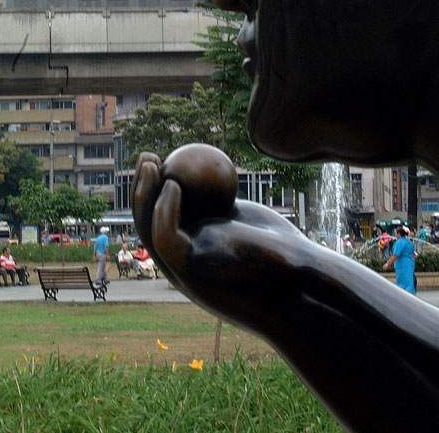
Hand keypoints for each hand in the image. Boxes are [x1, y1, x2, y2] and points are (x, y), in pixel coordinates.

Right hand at [133, 148, 329, 326]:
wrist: (297, 282)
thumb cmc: (281, 250)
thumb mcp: (245, 219)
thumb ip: (222, 205)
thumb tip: (209, 170)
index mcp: (190, 254)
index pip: (159, 219)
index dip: (152, 189)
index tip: (158, 158)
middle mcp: (180, 266)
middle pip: (147, 223)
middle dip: (140, 188)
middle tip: (148, 157)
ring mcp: (182, 273)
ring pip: (150, 231)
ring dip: (144, 195)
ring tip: (151, 163)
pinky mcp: (189, 274)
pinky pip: (168, 237)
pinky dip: (165, 210)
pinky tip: (173, 184)